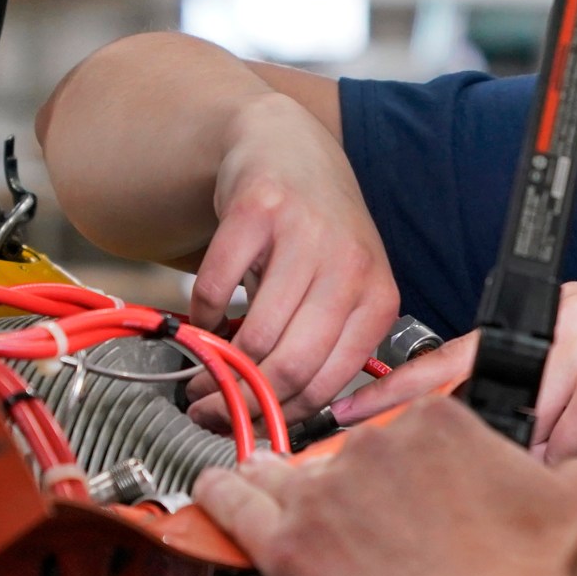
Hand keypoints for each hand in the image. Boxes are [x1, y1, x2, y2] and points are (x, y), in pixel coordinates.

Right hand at [188, 92, 399, 426]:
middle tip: (207, 408)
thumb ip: (324, 347)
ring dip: (215, 365)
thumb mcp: (343, 290)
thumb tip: (280, 417)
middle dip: (242, 400)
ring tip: (199, 372)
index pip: (330, 383)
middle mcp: (351, 267)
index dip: (281, 416)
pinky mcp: (260, 210)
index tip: (247, 428)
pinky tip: (204, 314)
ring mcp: (306, 235)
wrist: (289, 147)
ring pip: (255, 335)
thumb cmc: (317, 233)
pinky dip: (201, 312)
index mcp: (378, 299)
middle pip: (291, 366)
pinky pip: (217, 287)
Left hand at [194, 396, 576, 575]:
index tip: (414, 492)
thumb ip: (565, 469)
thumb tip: (562, 474)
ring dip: (276, 484)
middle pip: (348, 454)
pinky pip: (234, 508)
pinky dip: (220, 499)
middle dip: (358, 490)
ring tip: (267, 494)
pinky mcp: (289, 549)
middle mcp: (376, 447)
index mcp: (439, 423)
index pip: (405, 426)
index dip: (411, 466)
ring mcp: (326, 495)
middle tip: (376, 534)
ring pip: (284, 475)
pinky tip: (212, 497)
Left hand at [332, 283, 576, 505]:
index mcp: (560, 315)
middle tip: (435, 478)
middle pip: (475, 388)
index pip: (459, 355)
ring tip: (569, 474)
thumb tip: (449, 446)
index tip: (344, 419)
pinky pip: (553, 445)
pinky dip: (570, 469)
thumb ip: (532, 406)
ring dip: (533, 466)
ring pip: (514, 427)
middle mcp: (568, 318)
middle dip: (459, 447)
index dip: (398, 396)